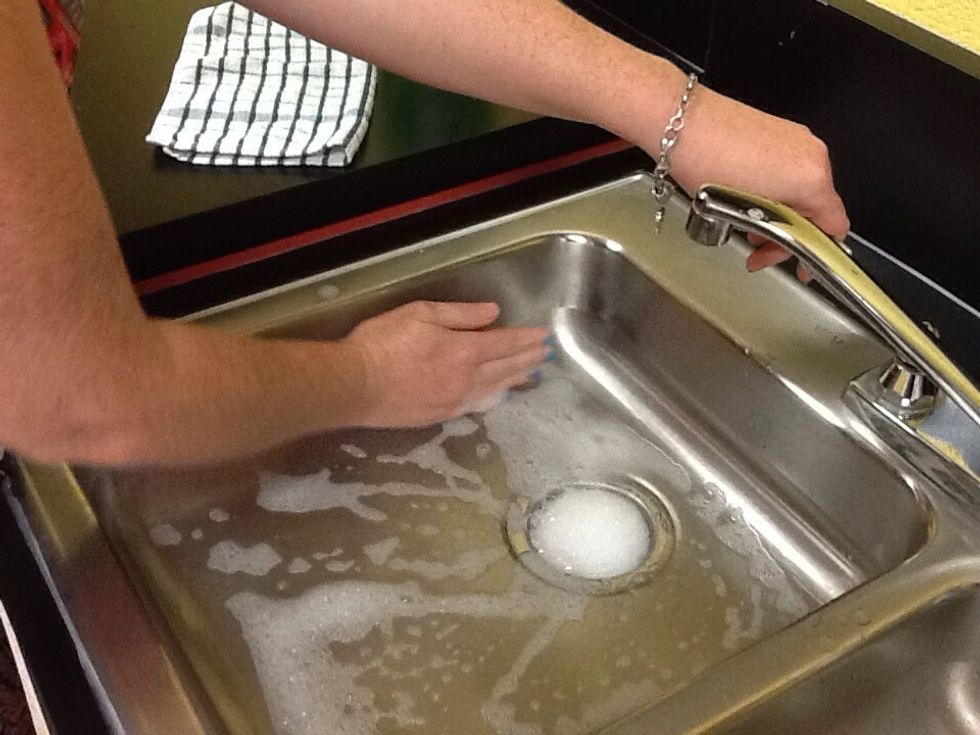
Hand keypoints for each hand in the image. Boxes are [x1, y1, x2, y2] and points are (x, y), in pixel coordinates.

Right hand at [343, 301, 549, 426]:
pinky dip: (492, 398)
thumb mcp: (420, 314)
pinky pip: (475, 405)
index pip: (504, 344)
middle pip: (505, 368)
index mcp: (463, 351)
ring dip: (515, 379)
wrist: (354, 385)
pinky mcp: (438, 415)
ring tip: (531, 374)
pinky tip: (497, 396)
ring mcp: (453, 401)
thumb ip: (460, 314)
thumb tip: (492, 314)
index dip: (525, 339)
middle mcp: (465, 379)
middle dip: (527, 359)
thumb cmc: (382, 343)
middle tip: (545, 355)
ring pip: (494, 389)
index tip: (543, 337)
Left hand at [663, 85, 849, 279]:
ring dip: (777, 216)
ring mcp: (796, 139)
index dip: (817, 254)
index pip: (834, 226)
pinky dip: (771, 191)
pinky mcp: (779, 131)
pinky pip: (786, 170)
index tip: (802, 268)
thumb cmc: (705, 160)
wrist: (679, 122)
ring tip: (746, 226)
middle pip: (816, 209)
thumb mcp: (746, 213)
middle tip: (759, 252)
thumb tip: (791, 239)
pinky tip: (745, 200)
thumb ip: (780, 230)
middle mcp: (812, 153)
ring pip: (799, 190)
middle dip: (787, 236)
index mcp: (813, 177)